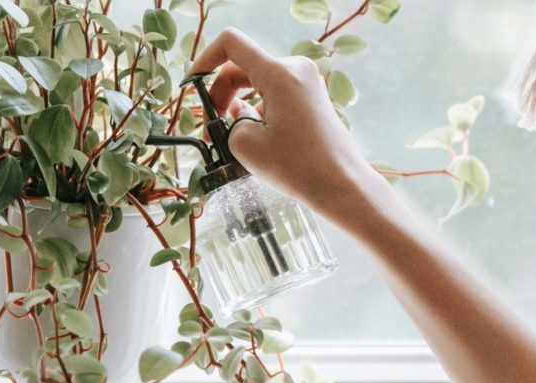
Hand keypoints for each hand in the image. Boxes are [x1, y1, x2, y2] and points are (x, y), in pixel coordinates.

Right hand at [189, 29, 387, 225]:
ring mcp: (307, 83)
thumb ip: (229, 122)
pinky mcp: (312, 99)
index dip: (205, 60)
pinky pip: (275, 95)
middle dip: (221, 95)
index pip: (232, 44)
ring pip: (258, 83)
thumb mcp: (247, 146)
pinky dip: (259, 112)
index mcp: (279, 73)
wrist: (343, 186)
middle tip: (212, 128)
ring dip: (239, 107)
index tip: (192, 84)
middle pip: (243, 67)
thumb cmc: (300, 168)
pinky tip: (256, 140)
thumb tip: (236, 114)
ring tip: (233, 141)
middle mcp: (295, 69)